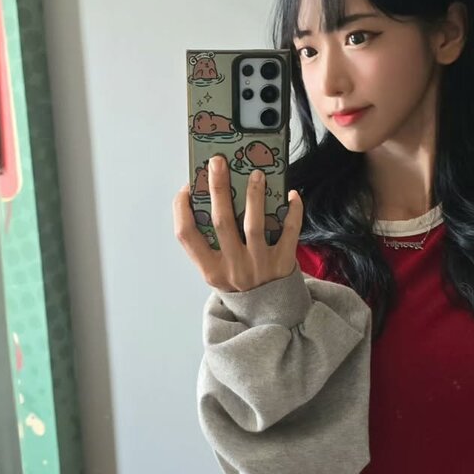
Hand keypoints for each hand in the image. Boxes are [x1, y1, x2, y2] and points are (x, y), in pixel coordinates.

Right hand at [173, 155, 303, 292]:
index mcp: (211, 270)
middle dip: (218, 188)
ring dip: (254, 195)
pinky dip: (291, 212)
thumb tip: (212, 196)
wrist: (271, 312)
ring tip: (256, 173)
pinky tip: (291, 195)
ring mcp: (259, 265)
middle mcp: (233, 268)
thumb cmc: (240, 282)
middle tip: (218, 161)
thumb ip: (211, 244)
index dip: (181, 210)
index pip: (186, 236)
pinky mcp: (283, 262)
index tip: (186, 188)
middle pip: (221, 221)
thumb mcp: (217, 270)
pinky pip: (289, 232)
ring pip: (254, 224)